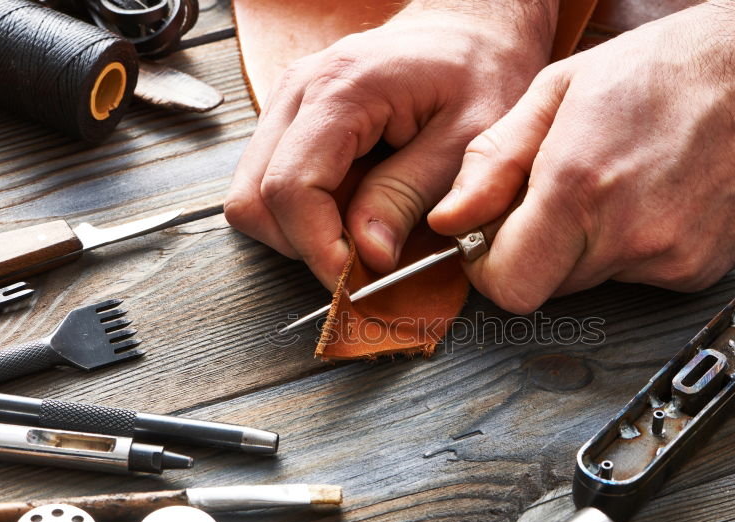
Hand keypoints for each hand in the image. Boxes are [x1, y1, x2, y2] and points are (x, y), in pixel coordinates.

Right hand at [224, 2, 555, 289]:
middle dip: (304, 244)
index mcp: (340, 90)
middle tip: (360, 260)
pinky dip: (307, 213)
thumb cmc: (480, 71)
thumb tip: (368, 253)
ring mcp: (289, 104)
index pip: (290, 188)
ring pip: (254, 197)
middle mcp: (299, 92)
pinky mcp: (295, 120)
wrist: (472, 29)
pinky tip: (354, 206)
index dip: (317, 247)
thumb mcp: (468, 139)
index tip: (355, 279)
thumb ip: (411, 195)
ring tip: (362, 228)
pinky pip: (274, 183)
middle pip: (254, 199)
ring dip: (301, 231)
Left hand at [427, 3, 734, 312]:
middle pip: (546, 286)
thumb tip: (451, 219)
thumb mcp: (558, 90)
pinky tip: (654, 197)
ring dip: (587, 246)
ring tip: (617, 183)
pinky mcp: (699, 272)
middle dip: (537, 249)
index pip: (507, 286)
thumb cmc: (669, 66)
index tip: (493, 242)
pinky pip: (638, 278)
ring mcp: (668, 260)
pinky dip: (633, 248)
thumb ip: (494, 162)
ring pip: (591, 282)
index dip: (490, 267)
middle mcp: (625, 235)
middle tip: (562, 194)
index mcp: (578, 187)